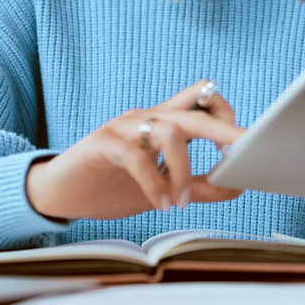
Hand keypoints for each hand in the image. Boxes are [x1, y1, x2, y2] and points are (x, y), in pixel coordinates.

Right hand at [26, 81, 244, 220]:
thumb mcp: (163, 189)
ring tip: (181, 202)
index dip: (226, 117)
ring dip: (183, 170)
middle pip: (194, 111)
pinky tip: (159, 204)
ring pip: (169, 131)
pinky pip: (136, 157)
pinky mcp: (103, 144)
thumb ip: (197, 186)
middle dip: (225, 130)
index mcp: (162, 122)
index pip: (202, 100)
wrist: (60, 193)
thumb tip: (238, 185)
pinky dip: (154, 184)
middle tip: (245, 154)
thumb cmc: (111, 185)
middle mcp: (146, 117)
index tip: (244, 148)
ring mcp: (124, 127)